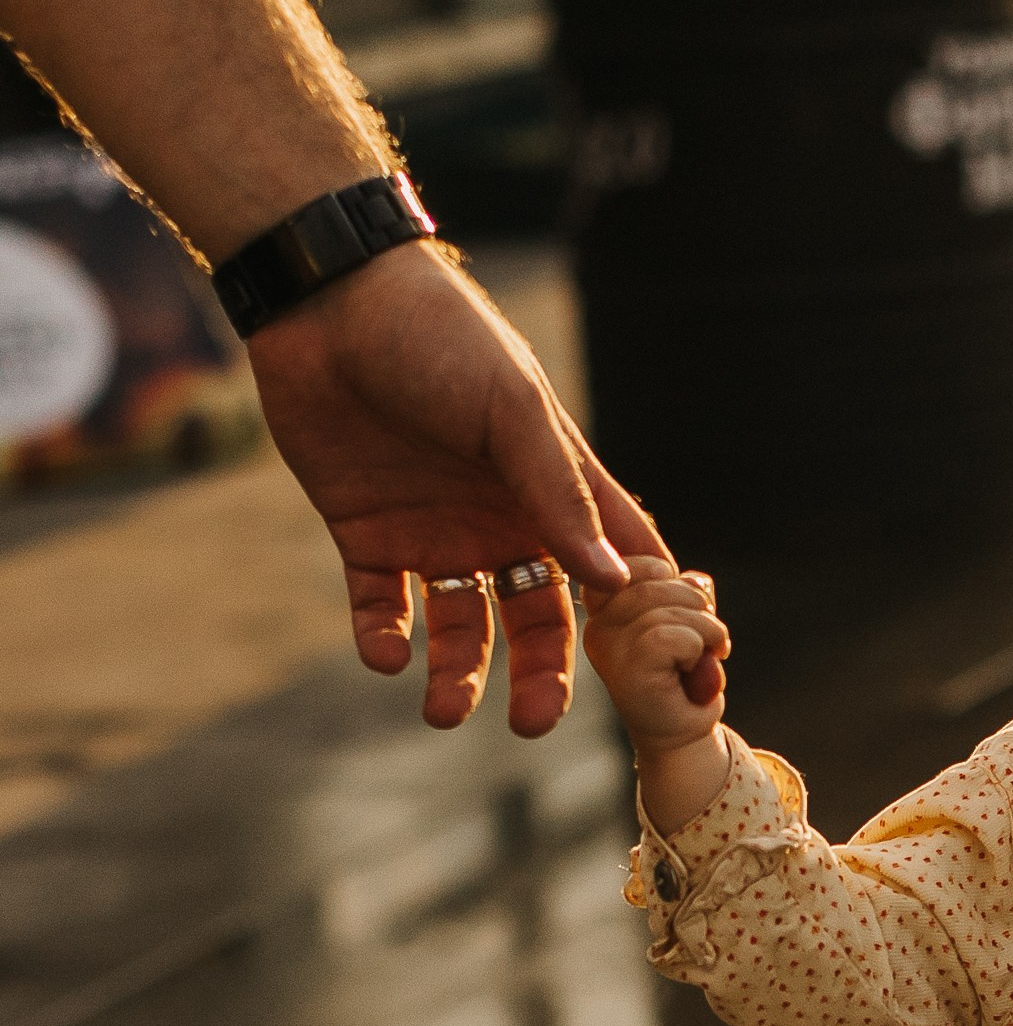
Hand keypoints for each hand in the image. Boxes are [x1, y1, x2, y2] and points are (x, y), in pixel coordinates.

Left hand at [245, 243, 658, 735]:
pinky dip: (384, 639)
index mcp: (551, 488)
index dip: (644, 616)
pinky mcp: (365, 536)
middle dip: (541, 674)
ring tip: (444, 711)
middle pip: (538, 618)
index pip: (615, 564)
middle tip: (534, 723)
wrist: (327, 302)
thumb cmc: (439, 338)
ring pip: (461, 629)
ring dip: (460, 675)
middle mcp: (501, 520)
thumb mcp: (509, 411)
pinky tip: (386, 652)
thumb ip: (557, 495)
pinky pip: (380, 608)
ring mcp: (434, 532)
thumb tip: (615, 582)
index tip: (671, 674)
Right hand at [583, 558, 730, 810]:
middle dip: (697, 606)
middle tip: (704, 641)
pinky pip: (674, 637)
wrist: (684, 733)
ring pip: (669, 609)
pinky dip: (700, 649)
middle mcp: (597, 625)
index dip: (668, 577)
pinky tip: (694, 670)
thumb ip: (685, 589)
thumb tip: (695, 582)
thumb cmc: (684, 674)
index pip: (636, 564)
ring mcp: (608, 650)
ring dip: (706, 631)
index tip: (683, 609)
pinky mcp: (626, 672)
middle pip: (656, 581)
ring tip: (701, 657)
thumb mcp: (686, 616)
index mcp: (605, 606)